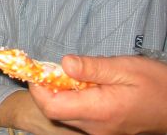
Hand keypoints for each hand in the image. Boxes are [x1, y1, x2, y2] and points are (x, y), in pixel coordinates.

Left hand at [29, 55, 166, 134]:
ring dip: (60, 93)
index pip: (52, 106)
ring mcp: (99, 131)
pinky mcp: (103, 130)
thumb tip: (63, 63)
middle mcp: (95, 127)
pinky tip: (84, 84)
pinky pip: (78, 116)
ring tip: (72, 73)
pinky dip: (72, 99)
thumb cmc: (156, 85)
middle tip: (53, 66)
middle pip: (55, 111)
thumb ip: (92, 67)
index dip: (37, 88)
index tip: (36, 68)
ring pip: (65, 114)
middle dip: (46, 88)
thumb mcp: (125, 68)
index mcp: (99, 111)